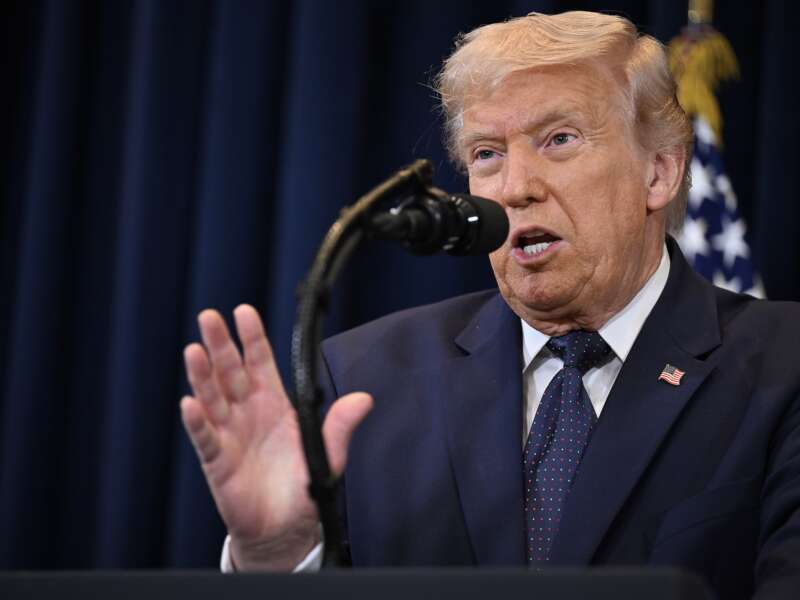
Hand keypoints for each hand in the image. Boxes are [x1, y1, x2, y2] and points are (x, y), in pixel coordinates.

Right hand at [180, 305, 372, 570]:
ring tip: (194, 351)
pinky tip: (189, 404)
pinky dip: (196, 422)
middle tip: (208, 316)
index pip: (260, 363)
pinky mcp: (217, 461)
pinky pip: (205, 438)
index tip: (244, 311)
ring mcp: (229, 434)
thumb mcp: (326, 452)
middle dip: (220, 345)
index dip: (252, 338)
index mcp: (274, 403)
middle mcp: (247, 412)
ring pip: (212, 398)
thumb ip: (340, 425)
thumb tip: (365, 399)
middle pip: (231, 372)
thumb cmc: (302, 484)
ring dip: (202, 375)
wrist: (284, 527)